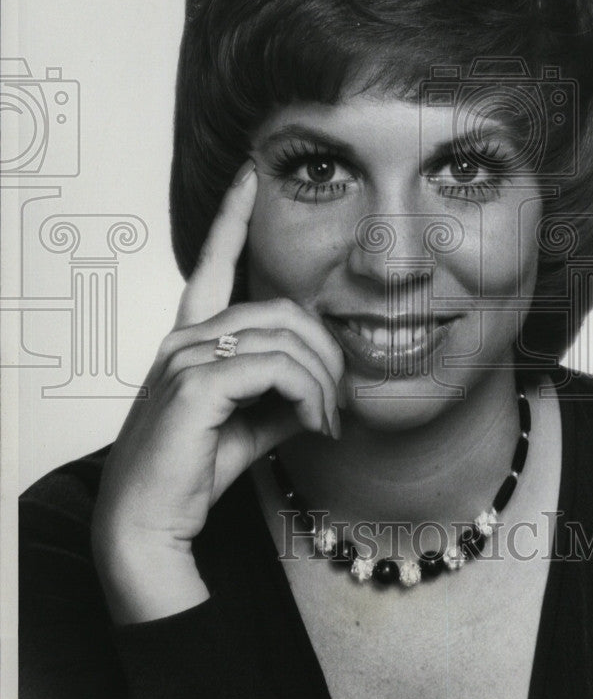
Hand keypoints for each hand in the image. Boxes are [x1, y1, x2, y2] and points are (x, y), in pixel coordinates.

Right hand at [91, 159, 343, 623]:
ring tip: (329, 422)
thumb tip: (325, 386)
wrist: (147, 523)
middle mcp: (185, 337)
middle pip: (281, 311)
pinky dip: (309, 395)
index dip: (232, 217)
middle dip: (325, 352)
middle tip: (339, 400)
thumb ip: (283, 394)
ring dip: (322, 382)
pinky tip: (316, 426)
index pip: (214, 264)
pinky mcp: (195, 384)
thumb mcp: (250, 423)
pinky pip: (276, 369)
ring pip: (285, 339)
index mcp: (192, 337)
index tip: (249, 175)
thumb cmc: (192, 470)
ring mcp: (185, 356)